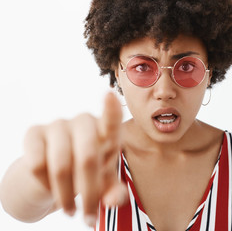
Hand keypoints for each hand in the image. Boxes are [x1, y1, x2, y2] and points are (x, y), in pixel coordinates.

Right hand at [22, 92, 127, 226]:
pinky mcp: (34, 132)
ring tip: (72, 212)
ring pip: (61, 166)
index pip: (111, 120)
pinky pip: (37, 165)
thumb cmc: (88, 173)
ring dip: (67, 196)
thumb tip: (114, 200)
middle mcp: (84, 122)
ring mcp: (59, 124)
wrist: (53, 173)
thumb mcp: (104, 183)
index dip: (110, 109)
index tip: (110, 96)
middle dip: (90, 193)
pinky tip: (51, 189)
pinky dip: (46, 186)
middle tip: (89, 218)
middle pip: (88, 158)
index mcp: (106, 131)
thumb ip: (114, 191)